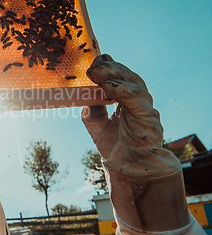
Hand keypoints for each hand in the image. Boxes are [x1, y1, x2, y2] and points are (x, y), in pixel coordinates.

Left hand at [82, 54, 188, 231]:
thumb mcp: (98, 130)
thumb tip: (84, 103)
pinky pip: (139, 103)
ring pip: (136, 86)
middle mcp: (139, 102)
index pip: (121, 76)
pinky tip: (110, 86)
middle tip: (93, 66)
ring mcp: (147, 111)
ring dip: (117, 76)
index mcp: (127, 100)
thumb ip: (92, 116)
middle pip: (128, 77)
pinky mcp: (151, 122)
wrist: (132, 174)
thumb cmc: (118, 149)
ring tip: (99, 73)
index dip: (110, 66)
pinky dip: (124, 92)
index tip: (95, 60)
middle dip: (111, 68)